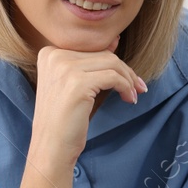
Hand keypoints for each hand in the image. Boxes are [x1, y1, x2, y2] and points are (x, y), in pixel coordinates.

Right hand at [28, 35, 147, 166]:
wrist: (51, 148)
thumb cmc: (64, 120)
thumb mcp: (74, 85)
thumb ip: (90, 62)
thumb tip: (115, 40)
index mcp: (49, 54)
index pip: (92, 49)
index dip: (113, 63)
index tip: (128, 77)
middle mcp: (54, 56)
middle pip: (104, 54)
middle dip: (125, 71)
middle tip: (137, 87)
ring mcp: (65, 68)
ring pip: (112, 63)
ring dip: (128, 79)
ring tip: (133, 95)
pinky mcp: (77, 83)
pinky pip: (114, 77)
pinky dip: (126, 87)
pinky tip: (129, 99)